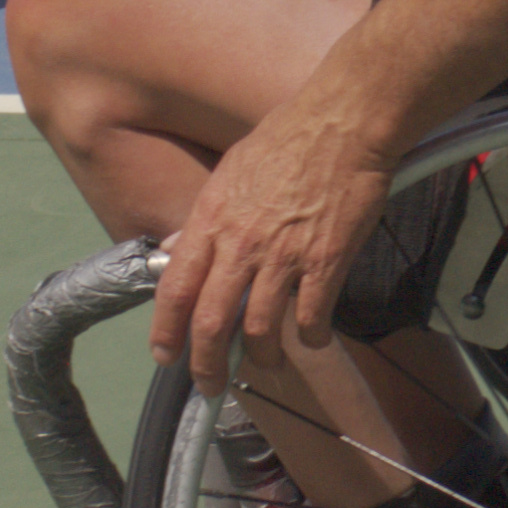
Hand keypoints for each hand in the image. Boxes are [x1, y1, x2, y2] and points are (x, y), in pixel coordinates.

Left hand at [149, 96, 398, 393]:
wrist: (342, 123)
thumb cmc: (287, 139)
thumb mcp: (229, 172)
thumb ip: (202, 218)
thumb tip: (174, 249)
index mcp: (212, 219)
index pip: (176, 287)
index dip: (166, 329)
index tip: (165, 355)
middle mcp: (240, 243)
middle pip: (213, 323)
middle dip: (208, 365)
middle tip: (211, 384)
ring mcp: (283, 255)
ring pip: (262, 330)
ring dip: (263, 356)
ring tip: (267, 361)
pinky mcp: (326, 261)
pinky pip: (313, 317)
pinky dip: (312, 336)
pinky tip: (315, 336)